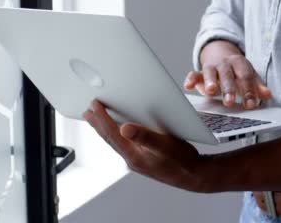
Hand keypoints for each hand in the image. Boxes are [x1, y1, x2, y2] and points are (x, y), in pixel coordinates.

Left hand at [83, 100, 210, 191]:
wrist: (194, 175)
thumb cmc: (182, 161)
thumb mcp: (165, 145)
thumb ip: (145, 137)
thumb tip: (125, 128)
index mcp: (134, 156)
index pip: (112, 134)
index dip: (102, 118)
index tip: (94, 104)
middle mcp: (132, 159)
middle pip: (110, 138)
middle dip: (97, 123)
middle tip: (87, 111)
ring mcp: (137, 159)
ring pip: (115, 141)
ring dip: (105, 128)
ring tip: (96, 119)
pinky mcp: (142, 158)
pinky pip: (124, 144)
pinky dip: (117, 134)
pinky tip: (119, 130)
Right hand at [184, 41, 271, 108]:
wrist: (221, 55)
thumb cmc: (237, 71)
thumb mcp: (249, 76)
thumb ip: (257, 86)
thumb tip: (268, 95)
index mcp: (240, 63)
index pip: (246, 77)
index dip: (248, 91)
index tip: (250, 104)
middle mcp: (225, 64)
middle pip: (227, 75)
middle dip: (228, 88)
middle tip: (230, 102)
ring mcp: (212, 67)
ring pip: (210, 72)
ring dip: (210, 81)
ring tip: (211, 92)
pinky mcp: (200, 72)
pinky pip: (194, 73)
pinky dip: (191, 79)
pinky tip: (188, 86)